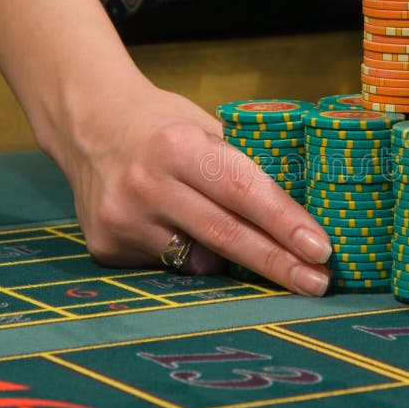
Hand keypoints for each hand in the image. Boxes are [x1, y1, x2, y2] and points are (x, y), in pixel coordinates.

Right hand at [56, 82, 331, 295]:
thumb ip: (239, 168)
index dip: (286, 223)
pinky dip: (191, 254)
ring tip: (239, 239)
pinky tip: (180, 229)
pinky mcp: (106, 247)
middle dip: (279, 264)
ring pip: (200, 260)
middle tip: (318, 283)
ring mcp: (123, 220)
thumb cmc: (162, 125)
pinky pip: (170, 265)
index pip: (244, 191)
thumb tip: (296, 217)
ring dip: (232, 259)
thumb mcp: (204, 127)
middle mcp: (147, 184)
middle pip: (227, 236)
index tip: (321, 250)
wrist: (87, 125)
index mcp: (178, 146)